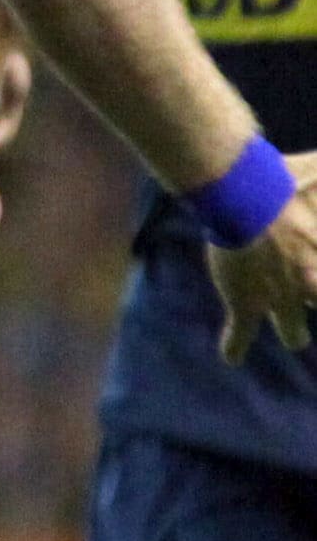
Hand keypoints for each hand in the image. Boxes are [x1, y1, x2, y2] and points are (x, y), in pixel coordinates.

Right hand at [211, 155, 316, 362]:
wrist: (247, 200)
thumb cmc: (291, 184)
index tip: (316, 273)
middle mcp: (312, 287)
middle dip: (315, 302)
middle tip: (310, 296)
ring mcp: (280, 301)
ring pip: (293, 333)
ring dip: (292, 331)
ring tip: (293, 335)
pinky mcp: (245, 305)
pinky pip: (240, 335)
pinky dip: (235, 346)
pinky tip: (232, 356)